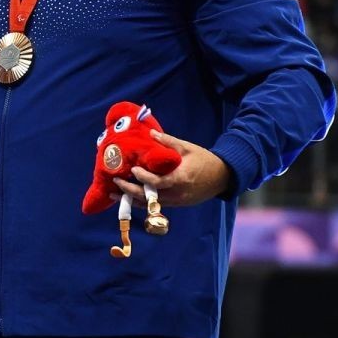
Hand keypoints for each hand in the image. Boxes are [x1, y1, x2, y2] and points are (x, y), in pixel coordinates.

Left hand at [112, 130, 233, 206]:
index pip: (158, 182)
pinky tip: (130, 198)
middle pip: (149, 197)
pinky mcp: (178, 204)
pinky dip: (142, 202)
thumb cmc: (204, 160)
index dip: (143, 178)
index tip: (132, 170)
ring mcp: (178, 201)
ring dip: (132, 199)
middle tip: (115, 181)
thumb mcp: (187, 148)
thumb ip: (167, 141)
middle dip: (130, 191)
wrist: (223, 176)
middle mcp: (178, 193)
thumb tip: (150, 132)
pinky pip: (156, 205)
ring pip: (150, 204)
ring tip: (114, 194)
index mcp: (180, 178)